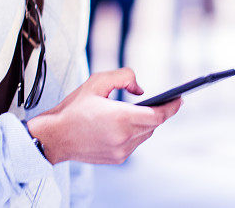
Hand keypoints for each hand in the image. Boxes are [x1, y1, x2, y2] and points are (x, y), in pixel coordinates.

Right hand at [26, 68, 181, 164]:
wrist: (55, 137)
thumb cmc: (74, 108)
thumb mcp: (97, 82)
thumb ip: (124, 77)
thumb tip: (141, 89)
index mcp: (121, 118)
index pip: (158, 115)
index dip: (172, 106)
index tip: (180, 98)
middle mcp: (124, 137)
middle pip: (154, 124)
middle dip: (160, 112)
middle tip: (167, 101)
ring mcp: (121, 150)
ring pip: (145, 134)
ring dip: (147, 123)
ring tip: (145, 110)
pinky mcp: (117, 158)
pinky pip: (135, 143)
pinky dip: (135, 132)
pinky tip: (128, 123)